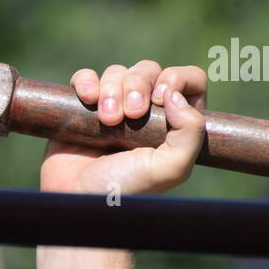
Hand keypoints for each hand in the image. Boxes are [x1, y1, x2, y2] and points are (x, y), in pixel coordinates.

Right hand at [41, 62, 207, 194]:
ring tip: (107, 120)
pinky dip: (86, 82)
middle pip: (149, 70)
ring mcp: (113, 107)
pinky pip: (85, 77)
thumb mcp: (170, 168)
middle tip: (130, 115)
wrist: (77, 198)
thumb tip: (174, 94)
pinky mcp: (81, 107)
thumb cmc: (125, 189)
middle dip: (138, 86)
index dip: (177, 78)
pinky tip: (86, 99)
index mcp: (173, 124)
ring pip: (118, 72)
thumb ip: (190, 132)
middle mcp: (145, 113)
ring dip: (111, 90)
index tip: (160, 99)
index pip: (189, 79)